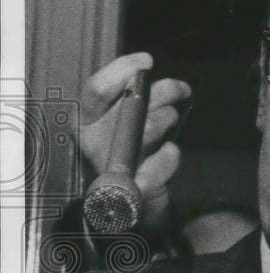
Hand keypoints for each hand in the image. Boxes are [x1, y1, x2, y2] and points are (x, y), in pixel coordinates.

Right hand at [78, 53, 190, 231]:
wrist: (130, 210)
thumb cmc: (126, 160)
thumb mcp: (121, 126)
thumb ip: (127, 100)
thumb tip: (144, 68)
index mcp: (85, 124)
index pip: (97, 90)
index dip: (123, 70)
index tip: (147, 61)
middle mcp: (92, 144)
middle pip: (130, 107)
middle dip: (161, 92)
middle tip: (180, 89)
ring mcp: (111, 169)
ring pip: (148, 129)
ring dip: (167, 118)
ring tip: (171, 119)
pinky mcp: (134, 192)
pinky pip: (161, 163)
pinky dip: (170, 156)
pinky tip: (170, 153)